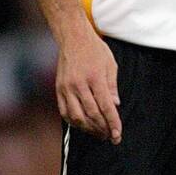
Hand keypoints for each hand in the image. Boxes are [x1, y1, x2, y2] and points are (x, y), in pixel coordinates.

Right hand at [55, 20, 121, 142]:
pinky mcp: (58, 90)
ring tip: (99, 133)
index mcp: (94, 77)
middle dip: (102, 129)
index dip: (112, 123)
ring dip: (89, 129)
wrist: (73, 38)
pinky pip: (65, 112)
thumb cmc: (94, 49)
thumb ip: (112, 87)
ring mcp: (66, 88)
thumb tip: (115, 105)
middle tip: (110, 137)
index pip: (105, 106)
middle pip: (91, 114)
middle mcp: (79, 84)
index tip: (117, 135)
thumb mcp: (110, 64)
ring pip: (77, 117)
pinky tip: (83, 126)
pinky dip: (74, 122)